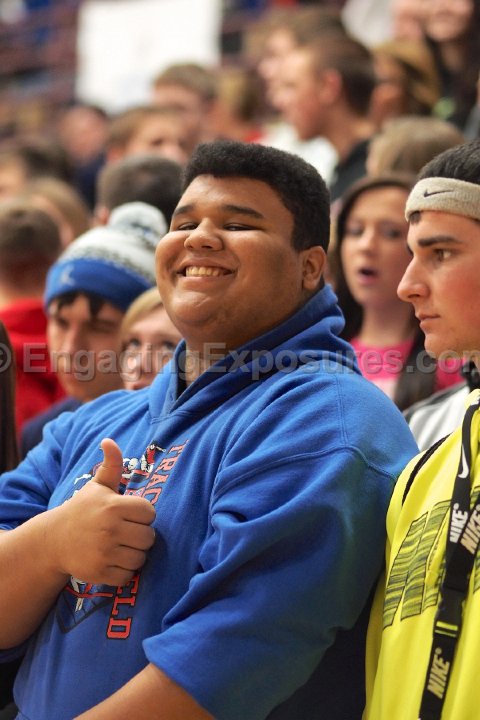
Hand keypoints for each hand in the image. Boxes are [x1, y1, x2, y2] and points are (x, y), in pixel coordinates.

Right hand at [47, 438, 155, 585]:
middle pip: (150, 537)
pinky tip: (112, 560)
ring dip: (134, 554)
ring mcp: (104, 553)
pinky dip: (123, 571)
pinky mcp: (100, 573)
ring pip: (141, 558)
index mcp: (113, 506)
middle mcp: (110, 529)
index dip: (142, 514)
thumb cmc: (83, 509)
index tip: (129, 515)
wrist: (54, 540)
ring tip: (120, 546)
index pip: (150, 513)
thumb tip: (109, 440)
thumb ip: (111, 465)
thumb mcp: (97, 486)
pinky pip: (128, 576)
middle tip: (126, 532)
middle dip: (141, 535)